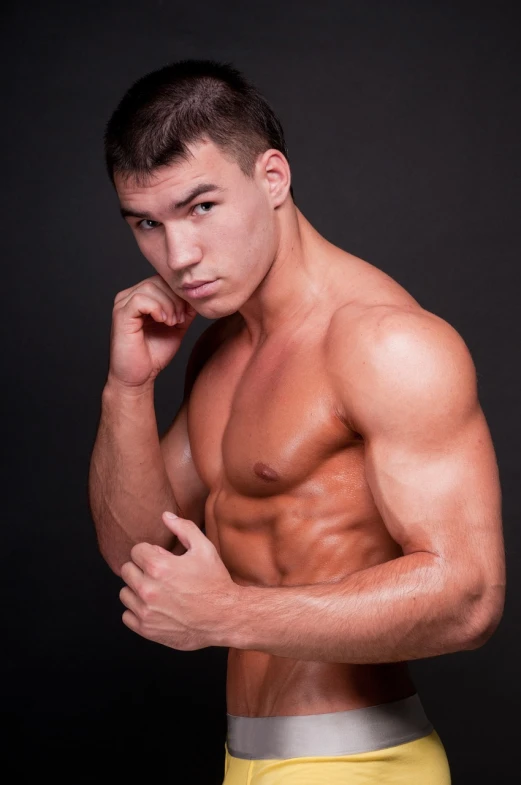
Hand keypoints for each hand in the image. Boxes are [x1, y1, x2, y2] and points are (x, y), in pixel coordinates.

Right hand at [108, 274, 197, 388]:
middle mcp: (129, 296)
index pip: (163, 279)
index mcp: (142, 297)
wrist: (138, 377)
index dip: (179, 292)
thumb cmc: (154, 354)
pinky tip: (164, 321)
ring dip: (168, 304)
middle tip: (181, 319)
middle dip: (176, 298)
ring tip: (173, 322)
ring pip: (150, 287)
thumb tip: (198, 295)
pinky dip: (157, 308)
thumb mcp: (177, 326)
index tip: (187, 313)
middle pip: (158, 280)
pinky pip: (140, 299)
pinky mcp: (121, 314)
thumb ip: (185, 309)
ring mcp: (123, 304)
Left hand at [119, 512, 238, 649]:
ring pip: (124, 593)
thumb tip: (165, 516)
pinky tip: (155, 607)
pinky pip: (127, 616)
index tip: (161, 559)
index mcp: (158, 567)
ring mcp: (145, 611)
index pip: (135, 551)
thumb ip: (183, 528)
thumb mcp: (204, 548)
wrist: (224, 617)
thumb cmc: (215, 582)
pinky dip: (137, 611)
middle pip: (126, 570)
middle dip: (141, 569)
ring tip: (157, 591)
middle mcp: (148, 589)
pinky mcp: (146, 629)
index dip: (149, 552)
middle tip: (159, 574)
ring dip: (137, 590)